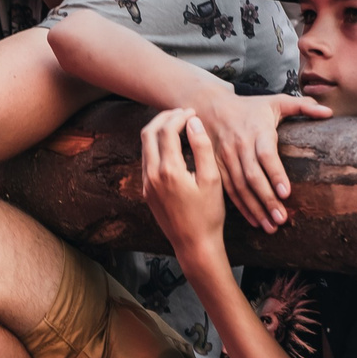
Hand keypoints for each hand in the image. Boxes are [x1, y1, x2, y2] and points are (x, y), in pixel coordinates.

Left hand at [140, 109, 228, 254]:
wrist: (194, 244)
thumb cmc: (208, 214)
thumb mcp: (212, 179)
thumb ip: (202, 148)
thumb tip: (193, 122)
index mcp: (168, 170)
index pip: (167, 130)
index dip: (179, 116)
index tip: (192, 112)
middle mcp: (152, 175)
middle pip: (148, 133)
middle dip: (164, 118)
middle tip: (181, 113)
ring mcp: (146, 184)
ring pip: (144, 146)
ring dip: (158, 131)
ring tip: (178, 126)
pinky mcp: (147, 191)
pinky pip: (146, 160)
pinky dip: (156, 146)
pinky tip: (172, 146)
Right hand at [181, 85, 328, 231]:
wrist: (210, 107)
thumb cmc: (250, 107)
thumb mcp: (276, 101)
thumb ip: (303, 106)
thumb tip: (329, 112)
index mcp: (257, 130)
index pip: (266, 154)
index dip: (275, 173)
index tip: (286, 193)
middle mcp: (240, 145)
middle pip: (253, 176)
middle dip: (267, 199)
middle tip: (282, 219)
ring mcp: (226, 157)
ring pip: (240, 187)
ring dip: (255, 208)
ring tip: (270, 226)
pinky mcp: (216, 167)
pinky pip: (229, 190)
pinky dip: (241, 207)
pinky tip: (254, 220)